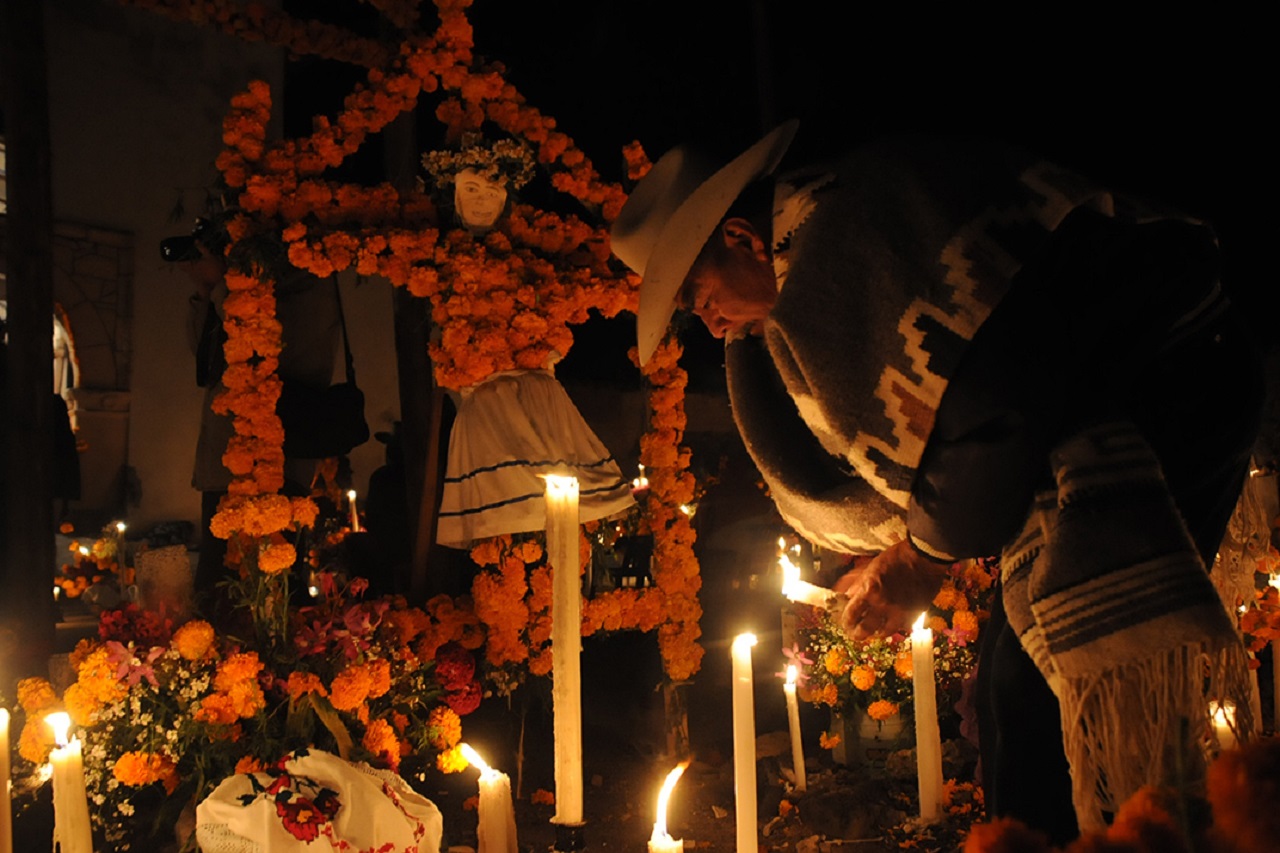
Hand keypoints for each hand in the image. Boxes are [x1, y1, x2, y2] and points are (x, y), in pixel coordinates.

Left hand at [833, 539, 949, 640]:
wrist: (924, 557)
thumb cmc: (896, 558)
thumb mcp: (872, 567)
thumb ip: (859, 584)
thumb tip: (847, 596)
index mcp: (870, 591)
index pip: (852, 614)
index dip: (846, 622)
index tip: (846, 623)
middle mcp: (884, 605)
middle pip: (865, 629)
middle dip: (857, 634)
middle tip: (855, 634)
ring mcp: (900, 612)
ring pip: (884, 632)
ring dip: (876, 632)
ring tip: (873, 630)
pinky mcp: (914, 614)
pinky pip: (901, 626)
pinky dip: (894, 626)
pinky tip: (891, 623)